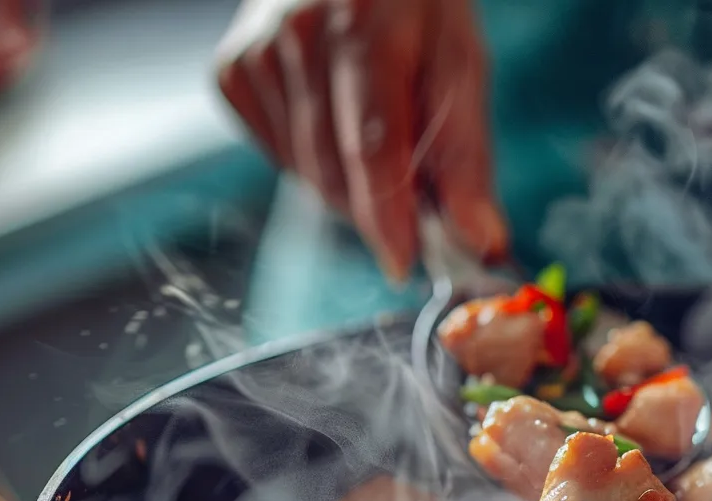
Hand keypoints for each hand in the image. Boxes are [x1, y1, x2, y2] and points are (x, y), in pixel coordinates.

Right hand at [216, 0, 506, 280]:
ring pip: (306, 175)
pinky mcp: (232, 74)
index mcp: (364, 24)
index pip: (372, 148)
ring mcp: (255, 55)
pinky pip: (281, 159)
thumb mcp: (460, 62)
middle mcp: (297, 35)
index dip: (389, 218)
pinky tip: (334, 125)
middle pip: (334, 171)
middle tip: (413, 212)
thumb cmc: (414, 7)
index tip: (405, 264)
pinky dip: (315, 164)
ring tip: (377, 144)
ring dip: (350, 189)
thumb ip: (467, 156)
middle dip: (377, 211)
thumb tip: (480, 239)